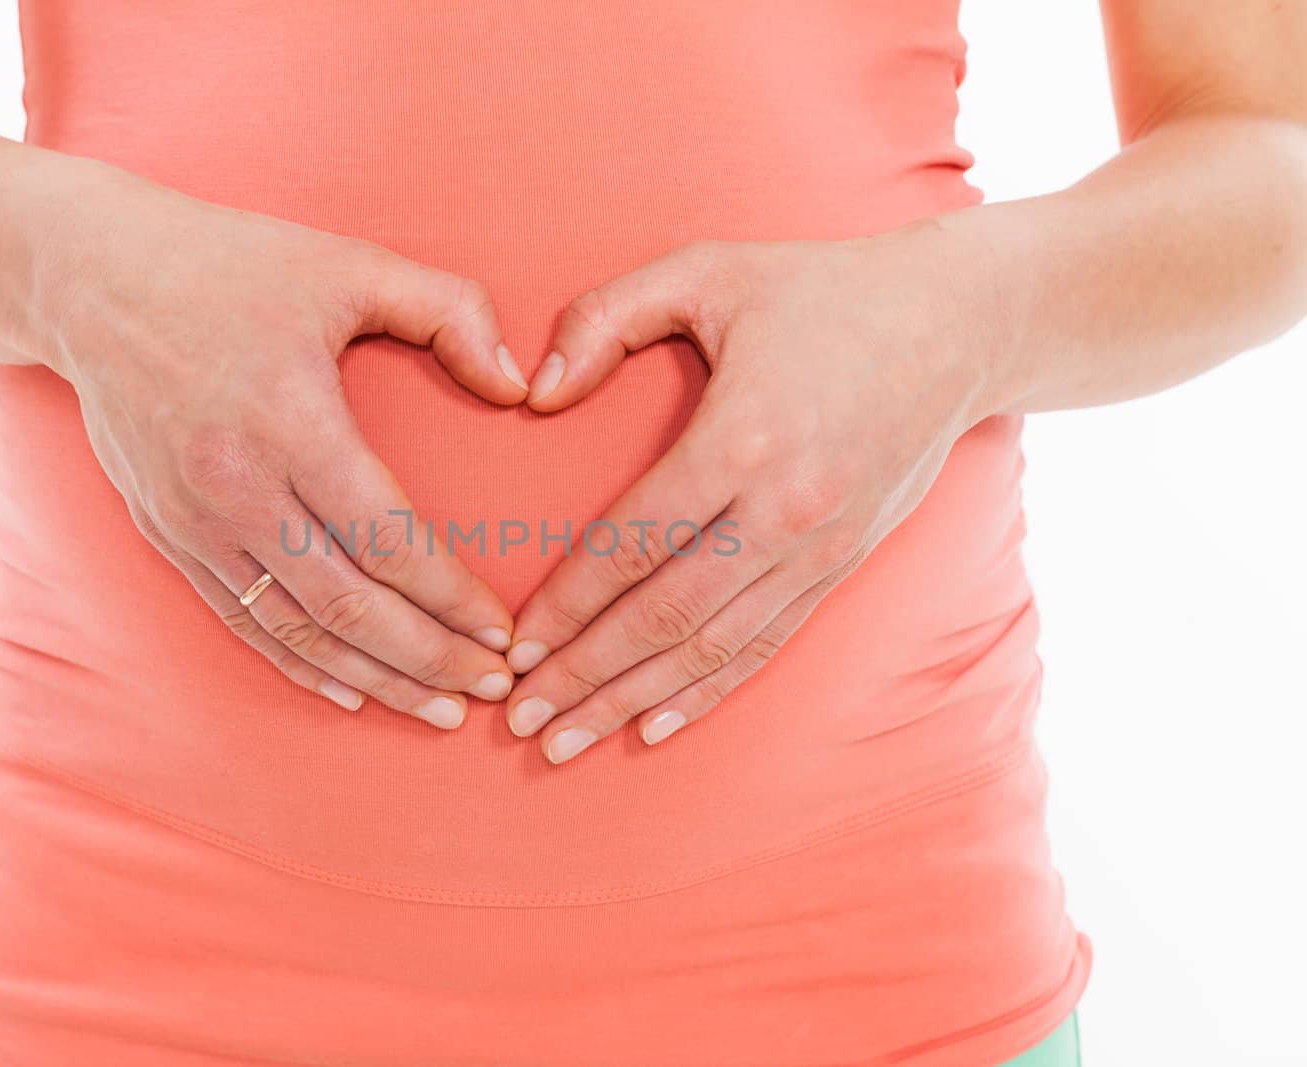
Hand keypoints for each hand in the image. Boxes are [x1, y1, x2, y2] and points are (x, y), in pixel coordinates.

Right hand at [42, 185, 527, 727]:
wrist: (90, 279)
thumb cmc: (233, 266)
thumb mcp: (351, 265)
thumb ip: (450, 311)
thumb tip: (519, 384)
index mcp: (292, 424)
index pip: (389, 542)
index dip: (452, 599)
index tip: (503, 632)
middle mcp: (237, 487)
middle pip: (347, 605)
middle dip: (428, 658)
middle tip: (491, 688)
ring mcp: (194, 521)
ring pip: (295, 629)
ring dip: (373, 677)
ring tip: (438, 709)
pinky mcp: (166, 535)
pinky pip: (240, 620)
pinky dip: (298, 664)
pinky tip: (350, 689)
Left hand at [502, 233, 996, 760]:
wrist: (958, 323)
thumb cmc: (816, 290)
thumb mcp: (706, 269)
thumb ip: (606, 317)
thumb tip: (535, 393)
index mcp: (741, 439)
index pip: (631, 544)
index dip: (565, 606)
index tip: (513, 648)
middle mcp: (783, 510)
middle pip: (665, 617)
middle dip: (585, 676)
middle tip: (521, 720)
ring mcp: (820, 548)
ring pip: (712, 647)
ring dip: (634, 700)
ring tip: (568, 742)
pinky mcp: (843, 566)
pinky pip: (765, 645)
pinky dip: (707, 692)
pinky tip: (655, 725)